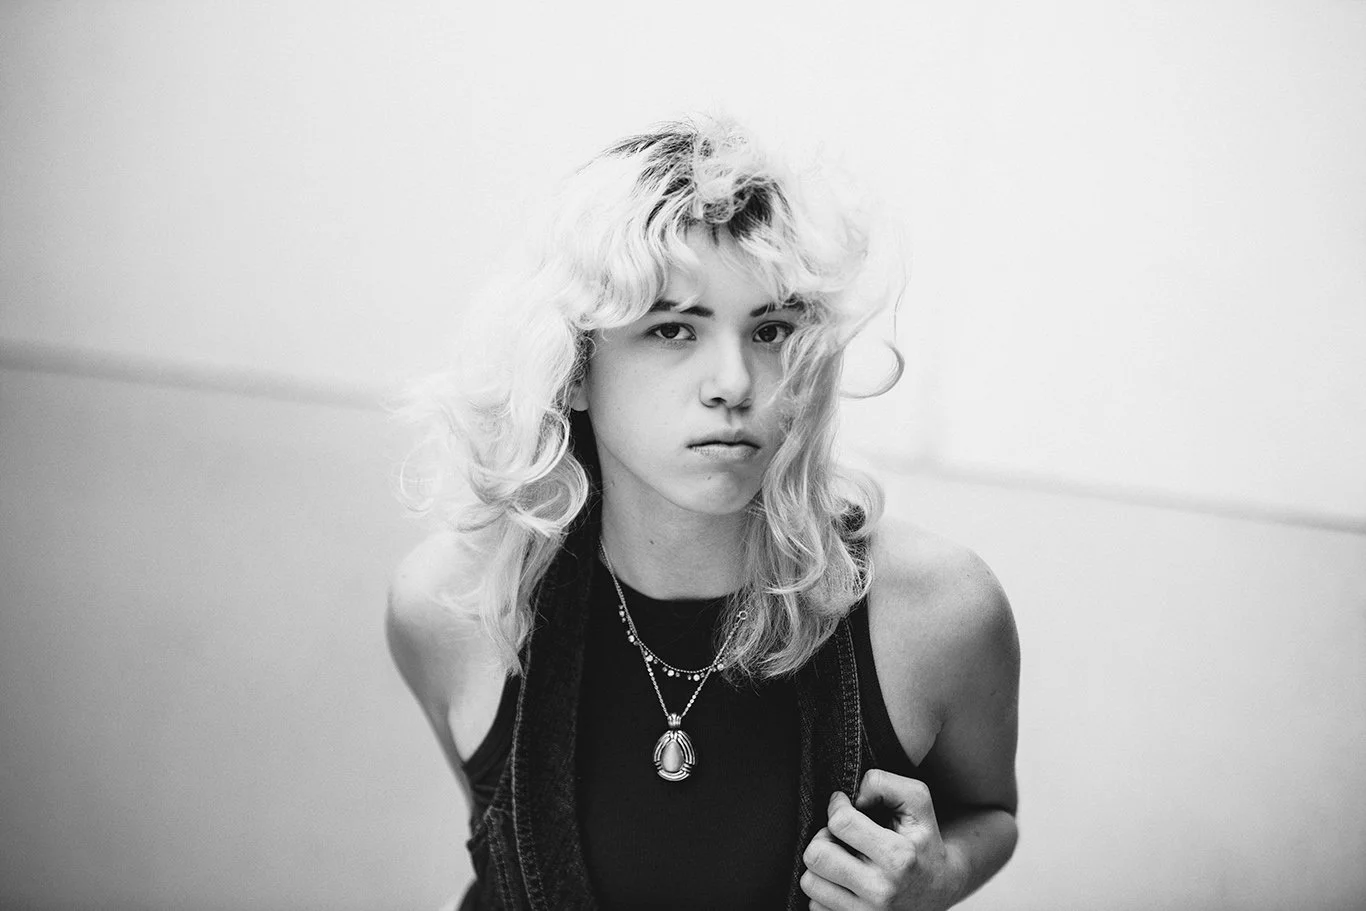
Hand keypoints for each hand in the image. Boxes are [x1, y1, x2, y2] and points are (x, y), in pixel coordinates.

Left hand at [800, 769, 961, 910]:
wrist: (940, 888)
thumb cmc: (923, 842)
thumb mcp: (919, 803)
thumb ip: (886, 783)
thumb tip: (853, 795)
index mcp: (899, 857)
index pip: (840, 823)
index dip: (836, 806)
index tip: (843, 806)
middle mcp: (881, 890)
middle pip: (816, 855)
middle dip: (823, 838)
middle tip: (839, 837)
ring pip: (810, 881)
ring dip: (821, 866)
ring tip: (841, 859)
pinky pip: (815, 904)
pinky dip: (825, 890)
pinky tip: (844, 881)